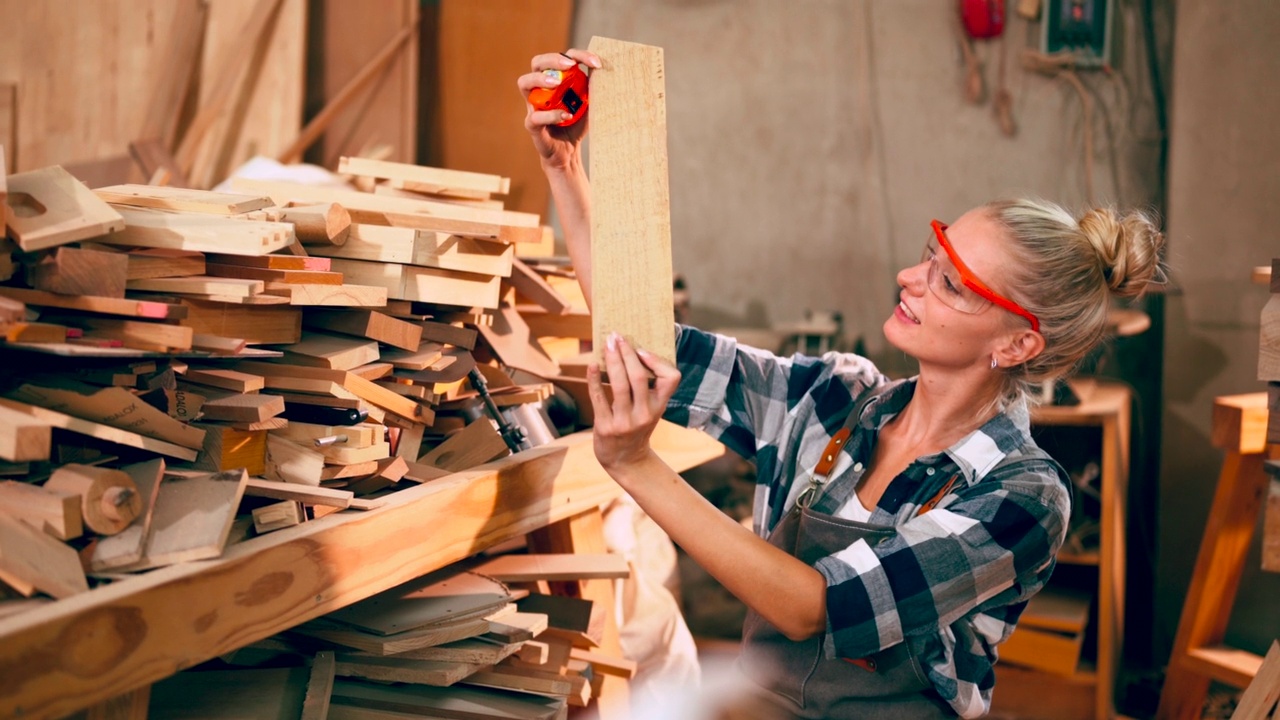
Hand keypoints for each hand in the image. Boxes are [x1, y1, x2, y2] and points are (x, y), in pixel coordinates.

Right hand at [517, 49, 601, 169]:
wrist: (568, 151)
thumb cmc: (576, 123)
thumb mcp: (588, 102)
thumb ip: (591, 86)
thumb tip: (603, 69)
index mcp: (554, 79)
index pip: (561, 58)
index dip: (578, 55)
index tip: (595, 63)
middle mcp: (540, 88)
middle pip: (537, 62)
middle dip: (553, 59)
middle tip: (570, 65)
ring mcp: (533, 105)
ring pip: (525, 83)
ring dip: (541, 79)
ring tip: (558, 83)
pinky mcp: (532, 124)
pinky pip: (535, 116)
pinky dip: (551, 114)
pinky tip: (567, 115)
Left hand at [587, 333, 681, 471]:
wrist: (624, 460)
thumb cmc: (637, 426)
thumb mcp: (651, 409)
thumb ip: (647, 387)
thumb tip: (631, 350)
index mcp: (659, 406)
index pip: (671, 379)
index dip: (657, 361)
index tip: (641, 350)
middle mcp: (645, 414)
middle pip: (638, 377)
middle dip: (627, 353)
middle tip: (617, 336)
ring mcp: (625, 422)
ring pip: (619, 385)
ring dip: (611, 361)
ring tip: (606, 345)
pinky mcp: (606, 427)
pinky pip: (599, 398)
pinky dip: (594, 379)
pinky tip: (591, 365)